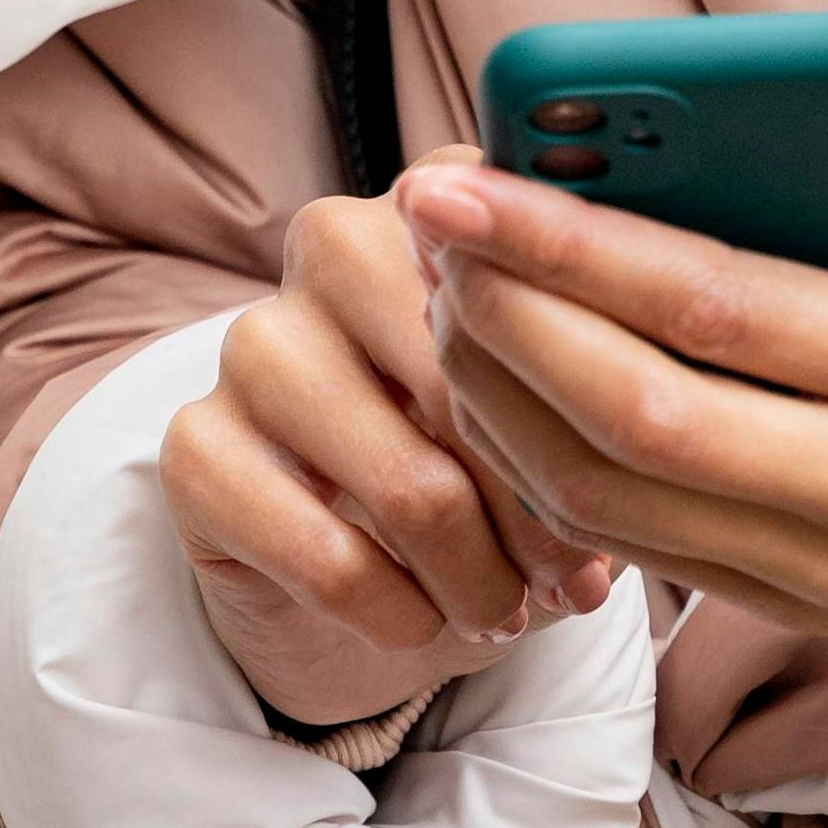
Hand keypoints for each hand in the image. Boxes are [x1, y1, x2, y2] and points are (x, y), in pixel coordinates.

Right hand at [162, 178, 617, 725]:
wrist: (360, 568)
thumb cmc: (484, 474)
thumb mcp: (559, 429)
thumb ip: (596, 404)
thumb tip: (627, 470)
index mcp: (441, 203)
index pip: (528, 269)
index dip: (592, 390)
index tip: (632, 479)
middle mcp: (335, 240)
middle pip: (470, 381)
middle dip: (538, 511)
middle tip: (572, 584)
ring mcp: (255, 339)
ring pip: (410, 485)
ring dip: (476, 582)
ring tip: (502, 615)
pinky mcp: (195, 444)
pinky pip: (327, 556)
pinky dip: (398, 615)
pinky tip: (420, 624)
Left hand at [401, 86, 827, 708]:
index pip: (723, 308)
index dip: (577, 246)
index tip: (471, 181)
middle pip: (637, 415)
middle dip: (505, 316)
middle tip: (423, 227)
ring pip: (618, 501)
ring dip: (503, 399)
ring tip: (441, 295)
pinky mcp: (813, 612)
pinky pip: (648, 551)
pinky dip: (551, 475)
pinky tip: (506, 388)